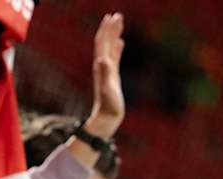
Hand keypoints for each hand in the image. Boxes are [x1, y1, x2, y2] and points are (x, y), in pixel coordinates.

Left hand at [83, 13, 125, 139]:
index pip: (102, 44)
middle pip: (105, 43)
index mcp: (101, 67)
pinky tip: (120, 43)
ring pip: (109, 48)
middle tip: (117, 15)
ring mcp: (107, 71)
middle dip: (110, 28)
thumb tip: (102, 59)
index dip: (106, 30)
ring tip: (119, 23)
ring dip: (113, 35)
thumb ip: (105, 74)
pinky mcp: (112, 77)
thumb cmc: (108, 107)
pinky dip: (117, 48)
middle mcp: (102, 67)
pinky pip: (115, 58)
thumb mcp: (108, 89)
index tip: (112, 17)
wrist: (105, 119)